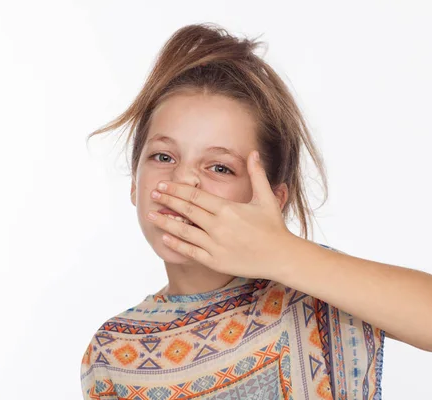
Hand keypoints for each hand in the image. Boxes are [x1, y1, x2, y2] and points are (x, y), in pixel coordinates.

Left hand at [146, 150, 297, 279]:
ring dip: (166, 222)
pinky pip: (191, 251)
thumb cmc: (273, 226)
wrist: (280, 256)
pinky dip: (176, 244)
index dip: (177, 189)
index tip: (164, 185)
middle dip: (168, 200)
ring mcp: (215, 245)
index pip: (196, 196)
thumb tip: (254, 152)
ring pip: (184, 231)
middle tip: (153, 193)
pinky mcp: (215, 261)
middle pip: (187, 210)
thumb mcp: (266, 198)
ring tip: (151, 215)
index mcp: (228, 209)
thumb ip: (257, 174)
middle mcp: (219, 226)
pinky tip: (165, 237)